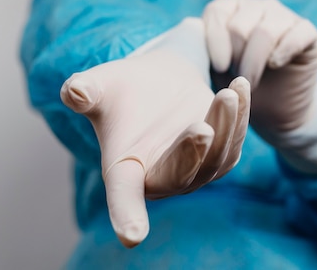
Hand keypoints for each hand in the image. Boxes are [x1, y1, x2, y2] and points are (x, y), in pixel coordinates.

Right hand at [60, 47, 249, 247]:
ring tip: (228, 94)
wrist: (157, 79)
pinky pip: (235, 141)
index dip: (126, 216)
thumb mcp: (101, 85)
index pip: (123, 197)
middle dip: (191, 154)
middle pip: (180, 176)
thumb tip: (75, 91)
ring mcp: (195, 170)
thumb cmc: (123, 88)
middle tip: (201, 128)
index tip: (132, 236)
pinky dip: (241, 117)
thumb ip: (85, 91)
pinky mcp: (221, 155)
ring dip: (225, 127)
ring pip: (216, 157)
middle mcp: (160, 178)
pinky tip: (240, 88)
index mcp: (124, 170)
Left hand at [203, 0, 316, 141]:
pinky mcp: (308, 32)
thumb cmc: (237, 90)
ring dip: (255, 62)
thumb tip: (181, 39)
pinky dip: (283, 52)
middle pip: (240, 24)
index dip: (215, 40)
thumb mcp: (213, 70)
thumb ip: (199, 50)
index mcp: (232, 10)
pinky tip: (275, 66)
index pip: (218, 10)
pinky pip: (296, 33)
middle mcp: (258, 7)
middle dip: (236, 58)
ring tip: (251, 82)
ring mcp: (285, 17)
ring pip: (266, 31)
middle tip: (237, 81)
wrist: (274, 111)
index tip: (218, 67)